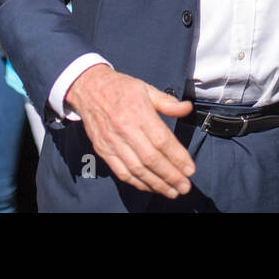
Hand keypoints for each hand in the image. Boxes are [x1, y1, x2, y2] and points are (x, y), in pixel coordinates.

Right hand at [64, 64, 195, 197]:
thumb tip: (187, 109)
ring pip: (137, 169)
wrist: (88, 88)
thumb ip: (168, 102)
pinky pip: (121, 171)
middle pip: (151, 159)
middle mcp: (125, 129)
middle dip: (170, 176)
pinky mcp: (103, 150)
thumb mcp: (146, 89)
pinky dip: (137, 182)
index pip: (162, 140)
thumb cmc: (120, 88)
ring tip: (171, 191)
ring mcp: (113, 142)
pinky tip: (150, 187)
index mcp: (139, 112)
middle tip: (185, 186)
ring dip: (156, 183)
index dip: (177, 157)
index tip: (190, 169)